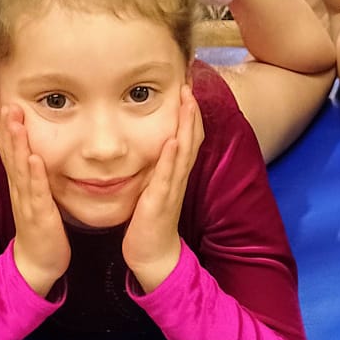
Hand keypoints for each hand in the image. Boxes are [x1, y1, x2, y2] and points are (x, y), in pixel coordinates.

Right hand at [0, 106, 70, 294]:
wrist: (38, 263)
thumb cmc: (38, 226)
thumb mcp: (32, 192)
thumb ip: (29, 169)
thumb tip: (29, 144)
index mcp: (17, 180)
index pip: (5, 144)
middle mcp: (18, 187)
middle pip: (8, 150)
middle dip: (5, 122)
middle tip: (2, 95)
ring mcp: (26, 201)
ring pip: (19, 167)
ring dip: (16, 142)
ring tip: (14, 118)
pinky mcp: (39, 216)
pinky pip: (36, 193)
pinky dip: (35, 176)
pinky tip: (34, 159)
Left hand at [121, 86, 203, 291]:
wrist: (151, 254)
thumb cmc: (149, 221)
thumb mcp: (152, 187)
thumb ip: (155, 168)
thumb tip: (152, 146)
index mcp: (174, 173)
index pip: (186, 137)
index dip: (188, 113)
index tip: (185, 87)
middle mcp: (177, 177)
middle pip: (191, 138)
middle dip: (190, 111)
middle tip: (190, 84)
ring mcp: (171, 189)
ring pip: (184, 152)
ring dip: (187, 126)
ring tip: (188, 101)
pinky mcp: (161, 202)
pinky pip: (168, 177)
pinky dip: (172, 158)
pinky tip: (173, 140)